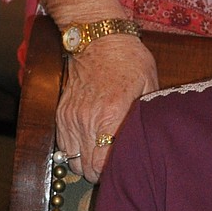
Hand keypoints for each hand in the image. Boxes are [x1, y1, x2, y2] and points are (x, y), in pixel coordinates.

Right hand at [55, 36, 158, 181]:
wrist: (98, 38)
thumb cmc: (128, 59)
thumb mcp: (149, 84)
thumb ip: (146, 115)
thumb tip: (151, 139)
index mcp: (111, 115)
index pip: (104, 164)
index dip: (114, 171)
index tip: (123, 167)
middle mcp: (87, 120)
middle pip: (86, 167)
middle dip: (99, 171)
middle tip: (112, 165)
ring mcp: (70, 117)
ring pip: (72, 159)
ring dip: (85, 161)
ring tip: (100, 154)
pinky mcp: (61, 113)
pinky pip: (63, 145)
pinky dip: (74, 149)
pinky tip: (89, 142)